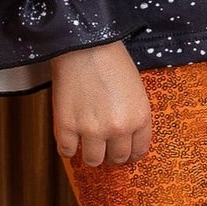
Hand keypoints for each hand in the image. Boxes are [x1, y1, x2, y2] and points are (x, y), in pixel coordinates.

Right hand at [51, 42, 151, 167]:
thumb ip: (134, 115)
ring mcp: (92, 129)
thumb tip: (127, 137)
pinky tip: (70, 137)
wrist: (84, 44)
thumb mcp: (136, 90)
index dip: (130, 154)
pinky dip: (68, 147)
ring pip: (93, 161)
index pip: (139, 151)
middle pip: (116, 159)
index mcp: (139, 118)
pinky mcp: (67, 126)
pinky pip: (67, 152)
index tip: (123, 152)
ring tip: (87, 142)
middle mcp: (118, 128)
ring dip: (90, 154)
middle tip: (104, 146)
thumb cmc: (111, 61)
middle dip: (111, 154)